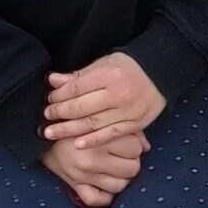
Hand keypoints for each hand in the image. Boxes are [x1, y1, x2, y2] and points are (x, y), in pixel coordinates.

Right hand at [42, 129, 145, 207]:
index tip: (126, 142)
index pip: (136, 149)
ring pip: (120, 186)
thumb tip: (146, 146)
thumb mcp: (100, 118)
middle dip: (131, 162)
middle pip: (132, 169)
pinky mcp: (74, 185)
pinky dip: (104, 195)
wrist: (41, 132)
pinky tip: (104, 185)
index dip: (135, 145)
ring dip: (120, 178)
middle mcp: (92, 159)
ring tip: (115, 168)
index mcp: (99, 139)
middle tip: (122, 156)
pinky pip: (96, 199)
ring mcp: (83, 175)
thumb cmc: (75, 122)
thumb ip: (124, 129)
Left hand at [43, 50, 165, 150]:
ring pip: (93, 123)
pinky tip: (78, 144)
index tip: (50, 100)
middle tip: (46, 117)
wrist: (162, 73)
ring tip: (51, 133)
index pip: (76, 88)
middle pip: (81, 107)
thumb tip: (53, 81)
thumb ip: (79, 75)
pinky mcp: (135, 123)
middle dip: (60, 113)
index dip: (59, 96)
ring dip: (69, 130)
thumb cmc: (130, 67)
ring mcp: (128, 111)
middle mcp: (119, 94)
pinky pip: (111, 134)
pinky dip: (94, 140)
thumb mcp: (104, 63)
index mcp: (109, 75)